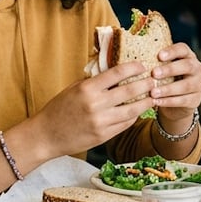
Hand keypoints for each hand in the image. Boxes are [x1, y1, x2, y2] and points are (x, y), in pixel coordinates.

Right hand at [32, 61, 158, 156]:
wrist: (46, 135)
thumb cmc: (58, 109)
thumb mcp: (73, 88)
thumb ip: (94, 81)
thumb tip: (114, 71)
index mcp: (87, 88)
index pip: (117, 73)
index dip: (133, 67)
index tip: (142, 65)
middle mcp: (96, 105)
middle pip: (129, 91)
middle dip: (145, 84)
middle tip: (154, 80)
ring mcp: (101, 122)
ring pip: (132, 110)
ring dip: (145, 102)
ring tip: (153, 96)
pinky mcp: (103, 136)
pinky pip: (125, 124)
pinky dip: (134, 116)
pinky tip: (139, 111)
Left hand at [149, 42, 200, 122]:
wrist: (174, 102)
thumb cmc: (165, 80)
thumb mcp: (162, 69)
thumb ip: (154, 63)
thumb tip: (134, 59)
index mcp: (188, 56)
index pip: (183, 49)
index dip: (172, 51)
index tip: (159, 56)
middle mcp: (197, 69)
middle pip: (188, 66)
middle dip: (170, 69)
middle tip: (154, 73)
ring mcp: (198, 85)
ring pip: (186, 86)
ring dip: (168, 89)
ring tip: (153, 92)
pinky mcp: (196, 100)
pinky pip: (183, 100)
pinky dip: (169, 101)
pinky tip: (156, 102)